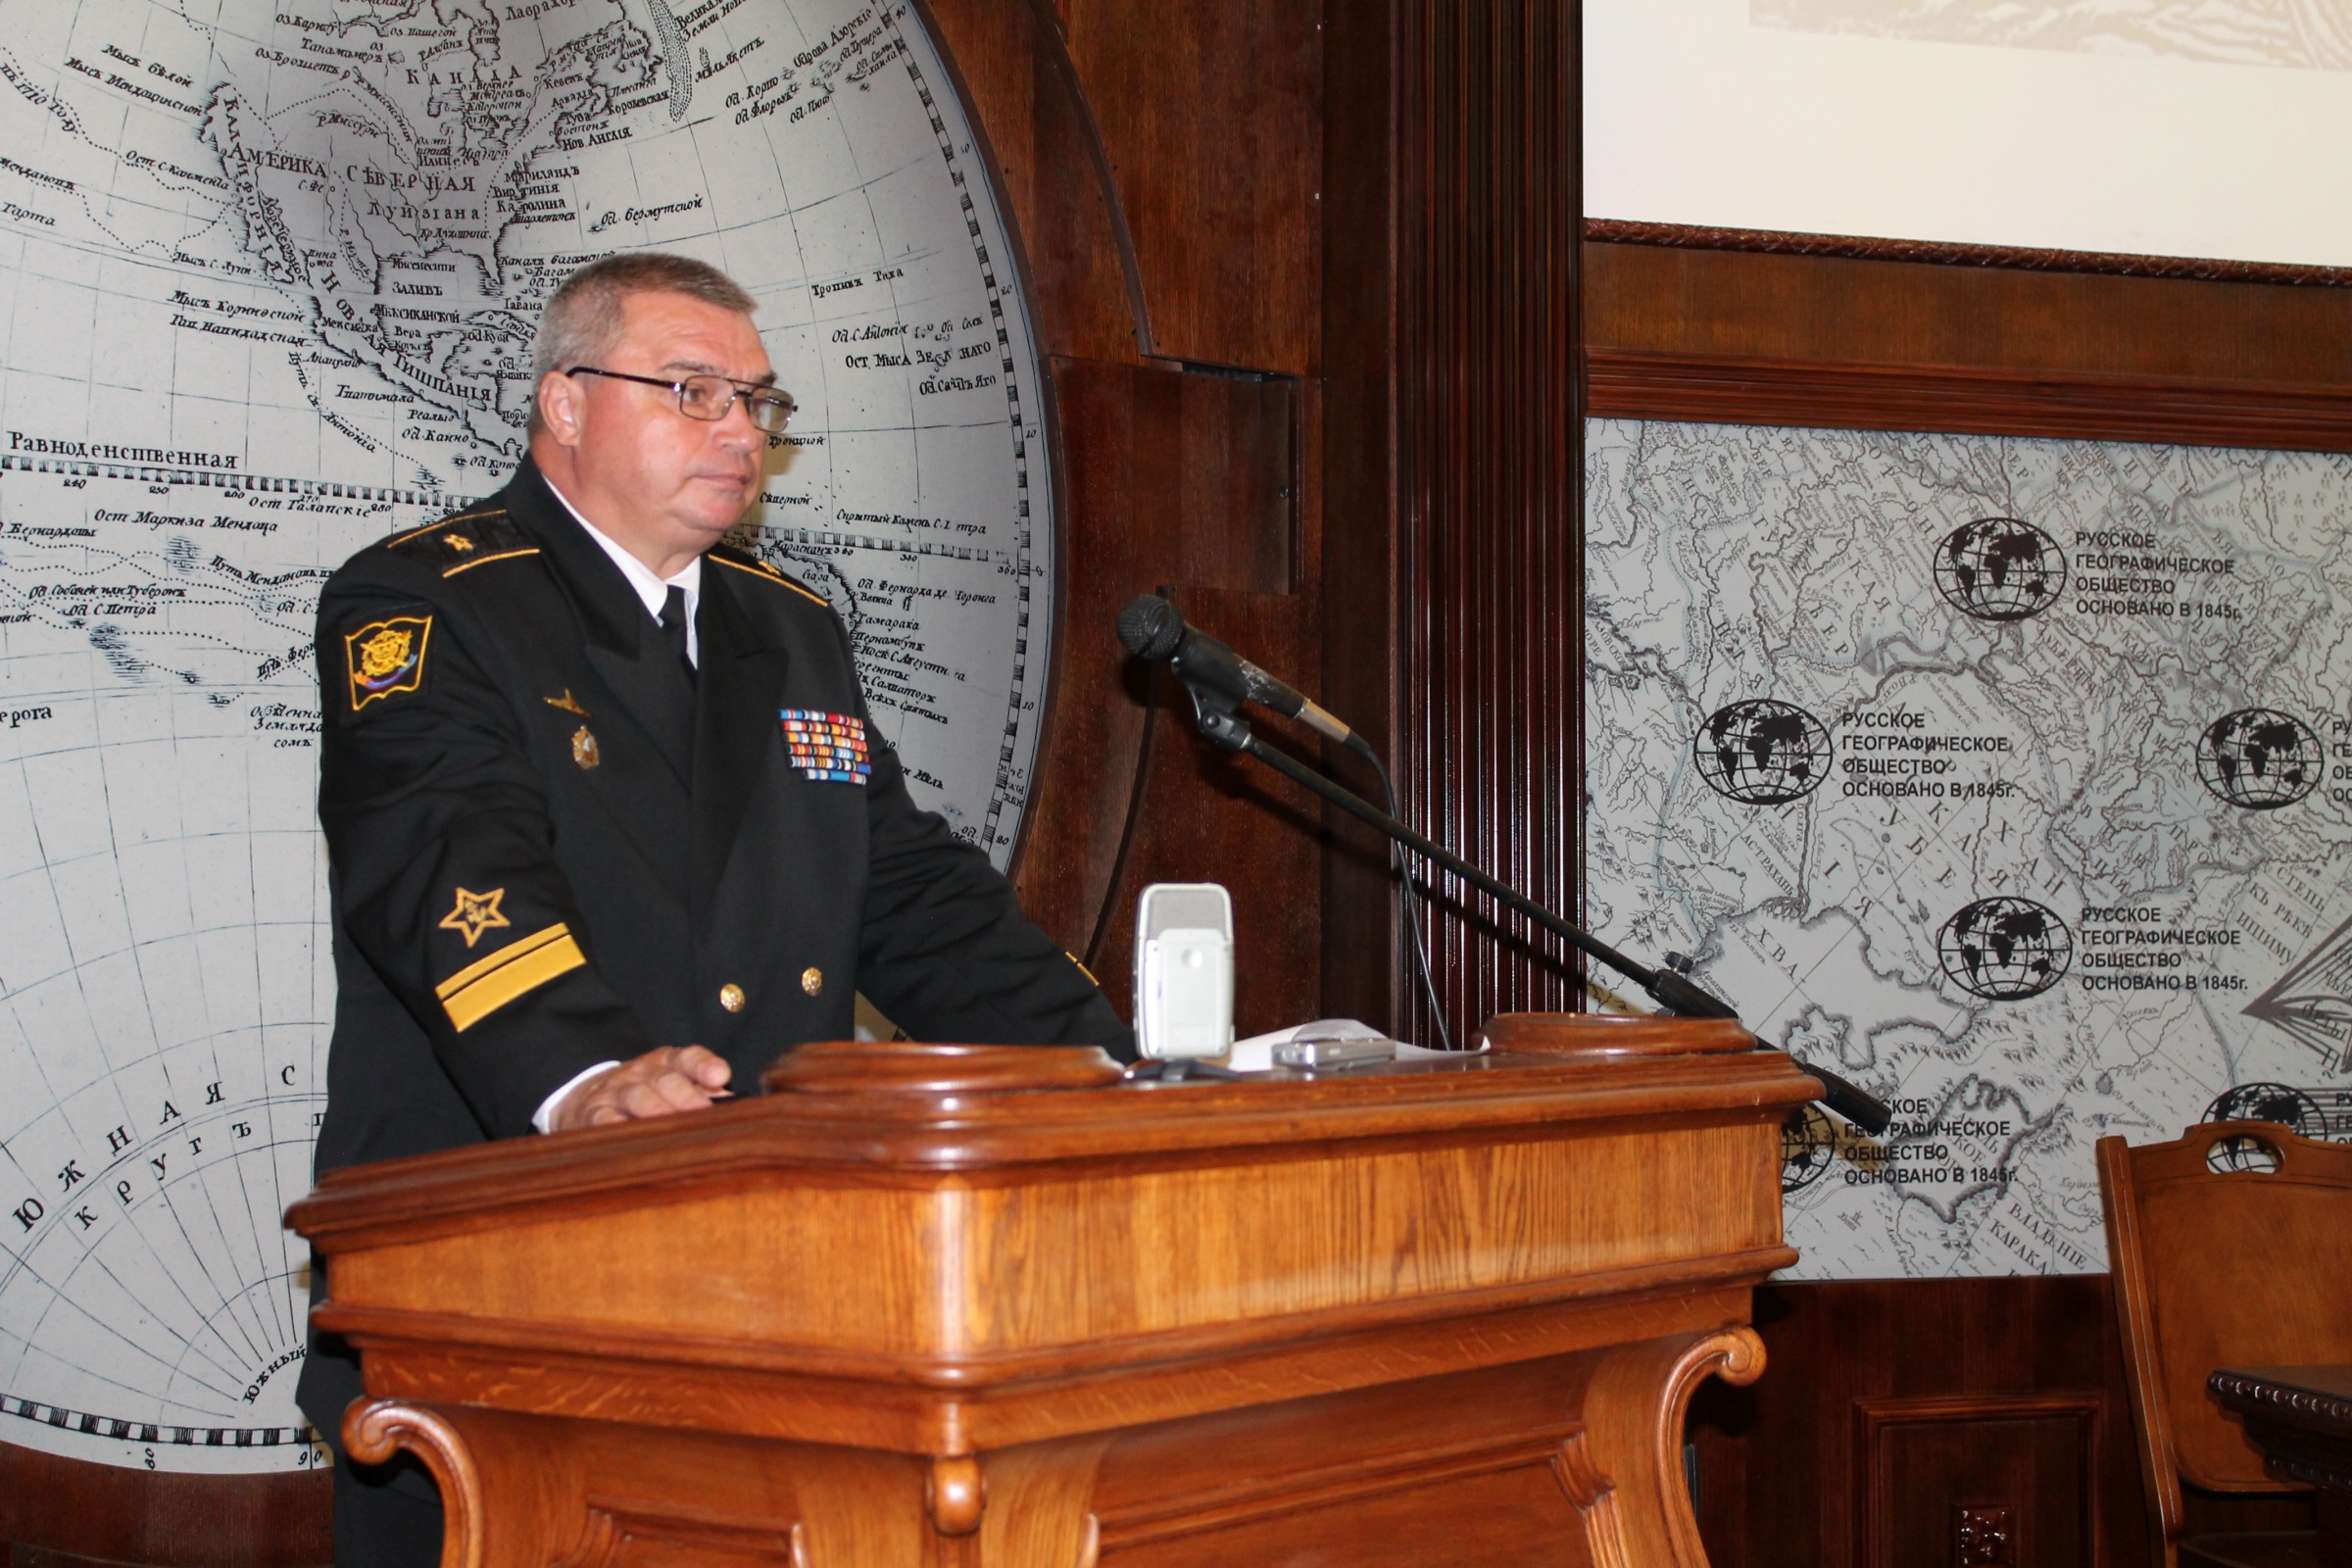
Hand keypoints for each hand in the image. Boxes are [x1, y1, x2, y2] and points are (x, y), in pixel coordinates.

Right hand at [550, 1045, 731, 1129]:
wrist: (588, 1097)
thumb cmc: (647, 1096)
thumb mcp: (674, 1087)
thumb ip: (706, 1096)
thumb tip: (739, 1113)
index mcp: (667, 1063)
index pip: (689, 1058)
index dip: (705, 1065)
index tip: (721, 1076)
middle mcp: (642, 1072)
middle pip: (666, 1079)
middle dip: (685, 1095)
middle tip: (702, 1112)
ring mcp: (616, 1090)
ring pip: (638, 1096)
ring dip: (656, 1110)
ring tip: (672, 1128)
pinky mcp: (593, 1112)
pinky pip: (605, 1119)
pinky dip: (617, 1127)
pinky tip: (632, 1138)